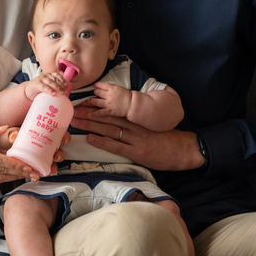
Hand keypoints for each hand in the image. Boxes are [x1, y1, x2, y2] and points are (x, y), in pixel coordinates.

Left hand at [0, 126, 71, 181]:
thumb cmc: (6, 136)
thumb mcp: (10, 132)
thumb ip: (12, 133)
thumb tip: (13, 136)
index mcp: (42, 133)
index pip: (58, 134)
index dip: (64, 136)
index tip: (64, 140)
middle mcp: (43, 145)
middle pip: (58, 149)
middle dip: (60, 155)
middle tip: (56, 156)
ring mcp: (39, 156)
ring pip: (52, 162)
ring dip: (53, 166)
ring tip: (51, 169)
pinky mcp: (32, 165)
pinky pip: (40, 170)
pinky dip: (41, 173)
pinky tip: (38, 176)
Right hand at [23, 72, 67, 100]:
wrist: (28, 90)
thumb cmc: (39, 89)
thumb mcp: (47, 86)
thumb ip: (53, 87)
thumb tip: (63, 93)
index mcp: (48, 75)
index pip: (57, 75)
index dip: (62, 79)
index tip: (65, 84)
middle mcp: (45, 76)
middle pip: (55, 79)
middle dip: (61, 85)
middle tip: (64, 92)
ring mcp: (40, 79)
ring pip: (50, 82)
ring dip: (57, 87)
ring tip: (61, 92)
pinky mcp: (36, 84)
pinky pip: (44, 87)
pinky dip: (49, 90)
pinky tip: (52, 93)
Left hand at [71, 105, 204, 171]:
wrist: (183, 150)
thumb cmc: (166, 138)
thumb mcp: (150, 125)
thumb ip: (135, 122)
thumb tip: (118, 117)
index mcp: (137, 118)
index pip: (113, 110)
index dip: (97, 106)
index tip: (82, 103)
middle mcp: (134, 126)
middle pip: (107, 117)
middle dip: (88, 114)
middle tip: (72, 110)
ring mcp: (136, 139)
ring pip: (109, 129)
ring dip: (90, 125)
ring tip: (75, 121)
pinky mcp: (137, 153)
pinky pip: (117, 146)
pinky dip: (102, 142)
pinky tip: (90, 137)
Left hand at [84, 81, 131, 117]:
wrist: (132, 104)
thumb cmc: (128, 96)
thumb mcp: (119, 88)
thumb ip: (112, 88)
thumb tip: (105, 87)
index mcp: (112, 88)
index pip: (102, 85)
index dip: (97, 85)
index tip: (94, 85)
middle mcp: (108, 95)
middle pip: (98, 92)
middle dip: (95, 92)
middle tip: (93, 93)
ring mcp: (108, 103)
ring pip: (96, 101)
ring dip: (91, 101)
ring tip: (89, 100)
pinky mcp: (109, 111)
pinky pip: (100, 112)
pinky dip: (94, 114)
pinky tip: (89, 114)